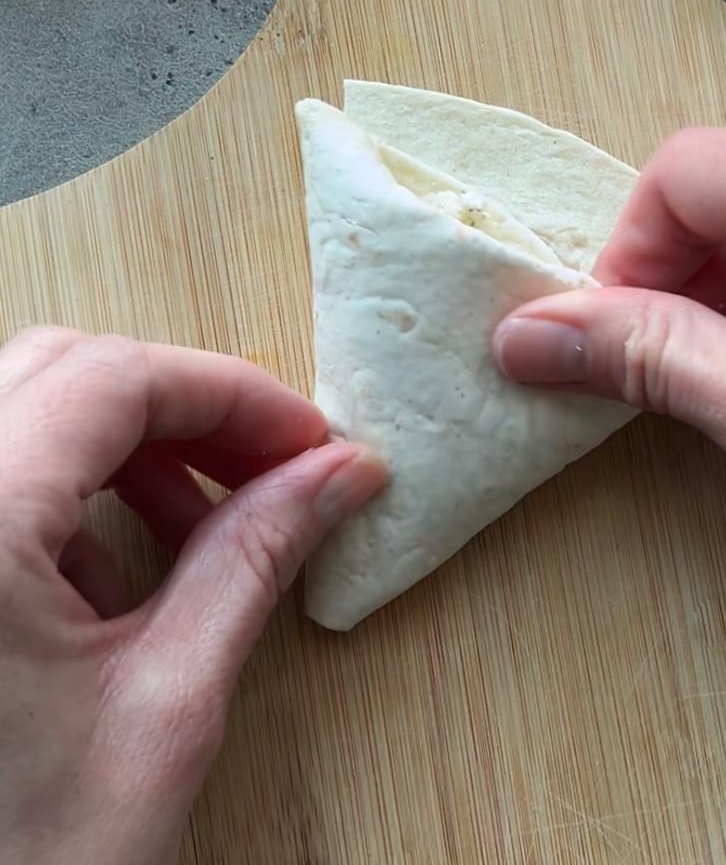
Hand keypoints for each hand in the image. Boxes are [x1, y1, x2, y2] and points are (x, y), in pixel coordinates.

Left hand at [0, 329, 385, 864]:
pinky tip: (114, 579)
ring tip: (201, 528)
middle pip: (63, 374)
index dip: (230, 395)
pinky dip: (71, 497)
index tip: (307, 441)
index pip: (113, 380)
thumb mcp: (166, 705)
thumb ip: (255, 559)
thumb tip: (339, 474)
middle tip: (268, 468)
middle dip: (183, 410)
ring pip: (26, 415)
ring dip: (129, 450)